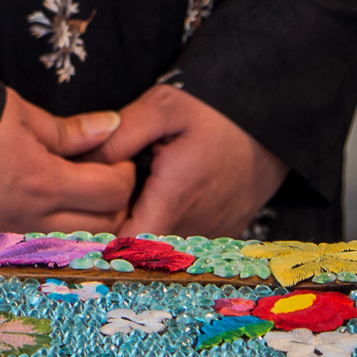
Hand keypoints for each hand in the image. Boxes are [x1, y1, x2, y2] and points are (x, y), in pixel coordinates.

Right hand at [0, 89, 134, 233]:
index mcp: (40, 183)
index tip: (116, 158)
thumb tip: (112, 127)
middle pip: (103, 227)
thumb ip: (68, 130)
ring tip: (80, 197)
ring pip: (74, 247)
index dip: (123, 172)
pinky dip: (55, 237)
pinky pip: (38, 251)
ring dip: (89, 224)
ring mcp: (6, 241)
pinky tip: (47, 214)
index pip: (111, 191)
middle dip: (115, 202)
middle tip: (105, 177)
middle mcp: (28, 222)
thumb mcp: (16, 113)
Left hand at [93, 84, 283, 237]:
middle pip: (142, 248)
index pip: (126, 246)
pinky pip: (187, 241)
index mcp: (174, 200)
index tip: (83, 218)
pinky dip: (170, 227)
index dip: (99, 236)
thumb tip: (82, 163)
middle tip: (101, 200)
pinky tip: (160, 198)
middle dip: (117, 229)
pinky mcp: (225, 231)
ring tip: (133, 195)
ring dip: (145, 228)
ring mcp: (213, 234)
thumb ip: (119, 136)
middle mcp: (195, 227)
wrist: (274, 119)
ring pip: (165, 247)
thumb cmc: (216, 110)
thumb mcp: (162, 107)